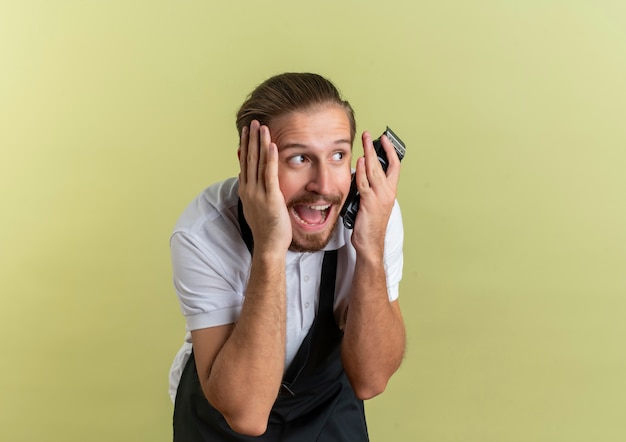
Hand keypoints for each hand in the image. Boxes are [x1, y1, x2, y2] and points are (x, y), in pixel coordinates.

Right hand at [238, 120, 291, 254]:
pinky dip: (270, 159)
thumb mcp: (256, 206)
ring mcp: (258, 194)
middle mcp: (249, 190)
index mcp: (246, 190)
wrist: (268, 246)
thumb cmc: (267, 229)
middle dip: (251, 139)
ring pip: (258, 163)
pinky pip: (270, 175)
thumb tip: (250, 179)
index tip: (247, 131)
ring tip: (262, 127)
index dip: (246, 145)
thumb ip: (254, 191)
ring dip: (260, 143)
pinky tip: (271, 145)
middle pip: (249, 159)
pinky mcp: (271, 198)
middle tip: (253, 122)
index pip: (245, 163)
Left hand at [350, 131, 400, 256]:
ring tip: (364, 142)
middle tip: (369, 134)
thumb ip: (369, 188)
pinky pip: (365, 183)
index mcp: (390, 192)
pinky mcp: (369, 203)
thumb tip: (360, 174)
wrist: (370, 243)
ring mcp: (379, 197)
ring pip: (374, 171)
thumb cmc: (369, 226)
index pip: (394, 166)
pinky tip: (359, 162)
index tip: (383, 139)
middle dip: (375, 147)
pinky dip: (361, 171)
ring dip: (368, 154)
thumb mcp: (372, 203)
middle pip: (383, 164)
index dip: (390, 151)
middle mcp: (387, 193)